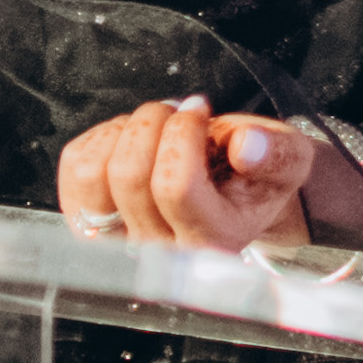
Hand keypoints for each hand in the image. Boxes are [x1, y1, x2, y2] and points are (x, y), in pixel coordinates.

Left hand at [58, 97, 314, 250]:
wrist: (235, 194)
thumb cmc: (257, 175)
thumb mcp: (288, 159)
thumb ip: (275, 153)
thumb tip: (244, 146)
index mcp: (212, 242)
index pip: (175, 187)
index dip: (183, 132)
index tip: (200, 111)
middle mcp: (160, 252)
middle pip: (128, 176)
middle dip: (153, 121)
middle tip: (178, 113)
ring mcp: (117, 240)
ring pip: (92, 173)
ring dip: (124, 129)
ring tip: (154, 126)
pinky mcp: (87, 217)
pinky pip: (74, 164)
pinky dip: (102, 135)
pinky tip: (133, 139)